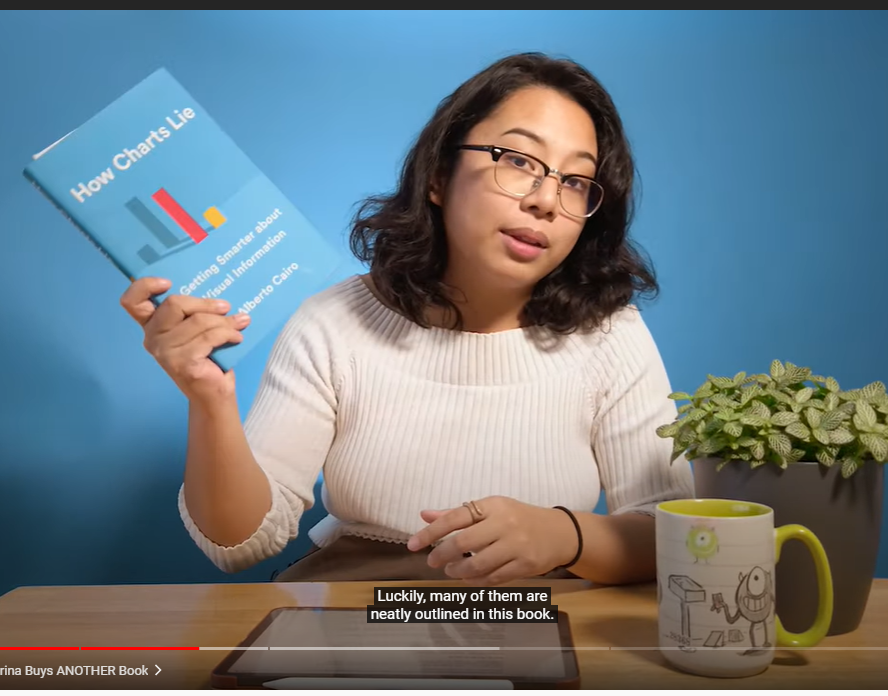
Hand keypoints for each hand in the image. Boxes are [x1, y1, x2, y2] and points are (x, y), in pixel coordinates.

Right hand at [119, 277, 249, 403]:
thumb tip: (221, 297)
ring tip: (239, 324)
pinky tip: (237, 337)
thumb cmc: (207, 357)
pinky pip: (208, 337)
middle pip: (174, 303)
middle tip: (226, 307)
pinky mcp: (182, 363)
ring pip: (198, 321)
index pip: (132, 301)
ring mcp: (165, 352)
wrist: (214, 393)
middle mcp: (152, 338)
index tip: (168, 282)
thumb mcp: (197, 329)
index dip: (145, 285)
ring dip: (224, 321)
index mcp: (152, 325)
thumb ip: (196, 312)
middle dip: (205, 303)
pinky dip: (227, 334)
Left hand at [406, 496, 578, 585]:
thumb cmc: (519, 518)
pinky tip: (468, 578)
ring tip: (451, 570)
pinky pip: (493, 578)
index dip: (431, 532)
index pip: (455, 517)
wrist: (559, 533)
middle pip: (464, 541)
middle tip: (432, 561)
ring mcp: (516, 545)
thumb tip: (424, 515)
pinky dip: (475, 581)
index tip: (412, 544)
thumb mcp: (491, 509)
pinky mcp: (525, 565)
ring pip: (478, 564)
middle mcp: (504, 523)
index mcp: (493, 505)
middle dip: (442, 554)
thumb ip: (457, 514)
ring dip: (458, 570)